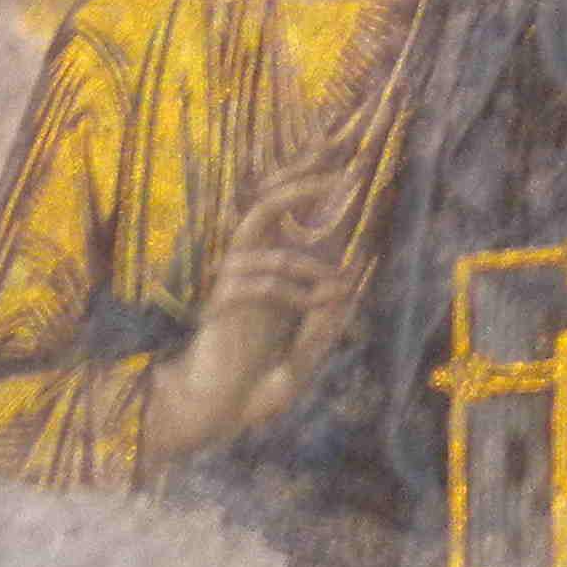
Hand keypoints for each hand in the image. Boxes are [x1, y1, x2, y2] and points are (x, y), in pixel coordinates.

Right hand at [143, 161, 363, 466]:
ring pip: (262, 240)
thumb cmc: (255, 387)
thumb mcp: (306, 355)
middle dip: (299, 177)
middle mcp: (250, 269)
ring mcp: (233, 282)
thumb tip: (350, 282)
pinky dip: (291, 290)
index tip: (339, 152)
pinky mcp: (220, 302)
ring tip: (340, 287)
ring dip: (308, 261)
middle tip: (336, 154)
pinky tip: (315, 306)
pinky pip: (254, 281)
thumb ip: (326, 324)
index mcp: (271, 273)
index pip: (286, 217)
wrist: (215, 414)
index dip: (306, 180)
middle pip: (266, 203)